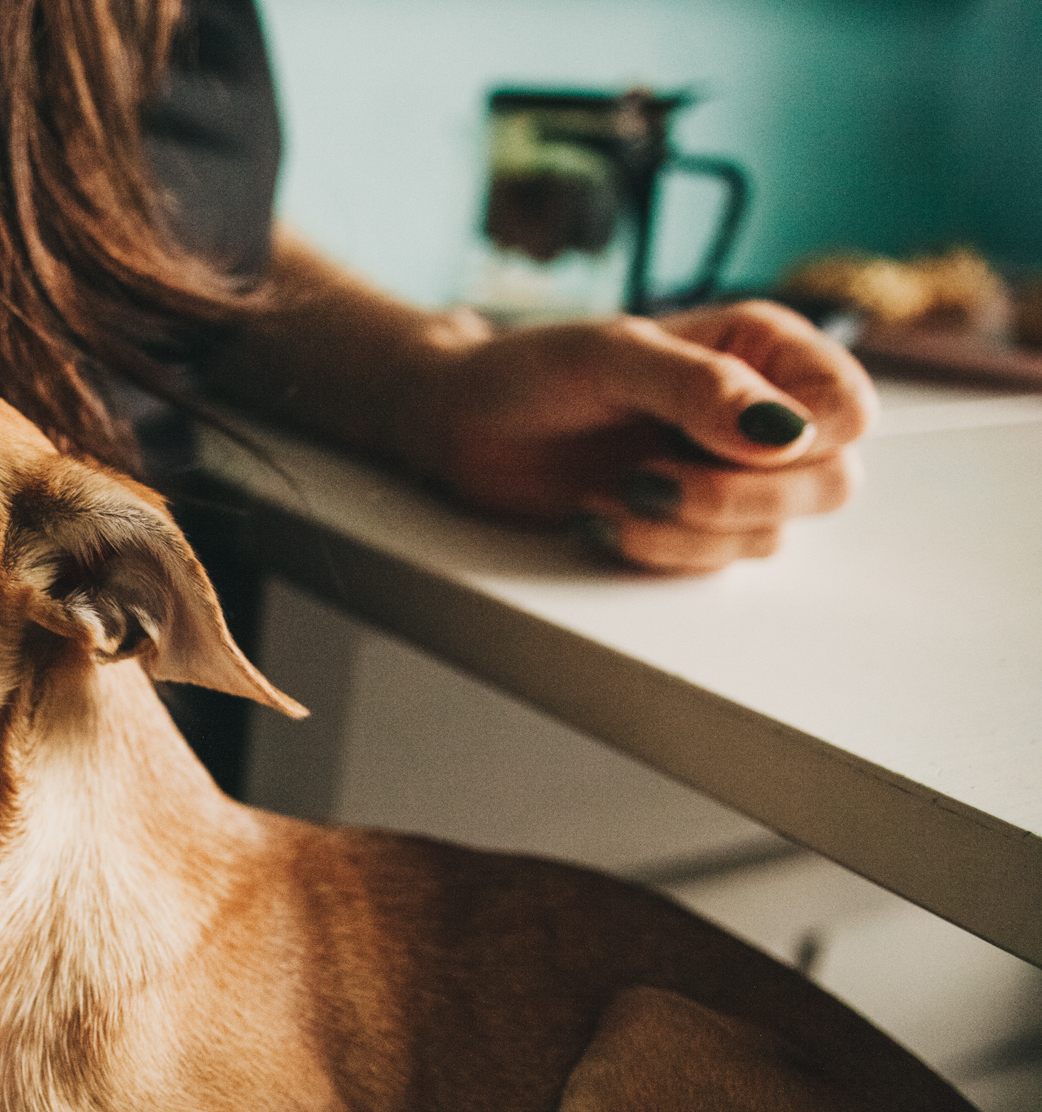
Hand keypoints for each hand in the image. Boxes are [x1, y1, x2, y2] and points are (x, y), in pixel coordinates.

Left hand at [412, 301, 877, 572]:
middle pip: (829, 483)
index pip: (849, 407)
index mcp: (763, 348)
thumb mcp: (609, 357)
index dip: (808, 437)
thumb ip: (700, 387)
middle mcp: (760, 412)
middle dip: (738, 498)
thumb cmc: (531, 370)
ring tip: (613, 491)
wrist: (463, 423)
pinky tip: (600, 514)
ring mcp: (727, 474)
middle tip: (651, 476)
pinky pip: (712, 561)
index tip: (728, 440)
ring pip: (771, 533)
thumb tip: (784, 433)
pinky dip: (657, 548)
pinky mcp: (688, 524)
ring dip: (687, 528)